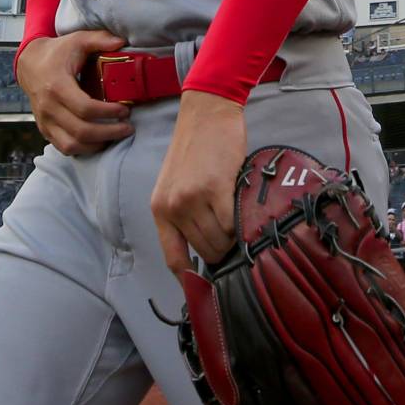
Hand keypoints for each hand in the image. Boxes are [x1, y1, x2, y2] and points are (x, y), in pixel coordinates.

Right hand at [16, 30, 133, 155]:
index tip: (125, 110)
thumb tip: (121, 42)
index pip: (85, 108)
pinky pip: (64, 148)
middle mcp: (48, 107)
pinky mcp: (45, 129)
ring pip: (72, 145)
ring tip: (115, 135)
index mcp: (56, 85)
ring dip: (97, 144)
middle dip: (109, 132)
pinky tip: (99, 141)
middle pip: (81, 131)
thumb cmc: (56, 53)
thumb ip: (99, 39)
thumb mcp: (77, 40)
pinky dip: (83, 149)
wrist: (29, 65)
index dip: (108, 113)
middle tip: (127, 127)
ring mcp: (45, 121)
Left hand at [151, 89, 246, 276]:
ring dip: (234, 237)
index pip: (173, 260)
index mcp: (160, 210)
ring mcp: (191, 199)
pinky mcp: (214, 189)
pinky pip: (232, 225)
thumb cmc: (196, 148)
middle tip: (234, 237)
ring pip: (220, 242)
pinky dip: (242, 224)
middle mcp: (172, 207)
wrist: (206, 112)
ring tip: (239, 218)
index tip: (207, 292)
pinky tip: (244, 210)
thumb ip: (185, 216)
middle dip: (223, 251)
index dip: (192, 281)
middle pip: (204, 253)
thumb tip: (209, 252)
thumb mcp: (177, 185)